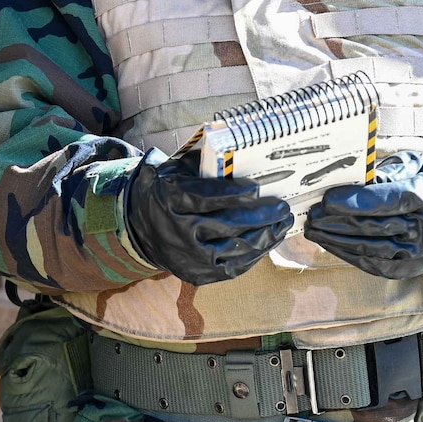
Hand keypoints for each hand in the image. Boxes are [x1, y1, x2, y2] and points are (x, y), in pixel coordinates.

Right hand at [123, 151, 293, 286]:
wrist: (140, 228)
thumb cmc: (166, 191)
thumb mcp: (175, 169)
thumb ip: (201, 161)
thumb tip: (236, 146)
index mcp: (171, 200)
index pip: (207, 198)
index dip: (234, 194)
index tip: (256, 188)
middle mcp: (179, 232)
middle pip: (227, 225)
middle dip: (260, 217)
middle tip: (281, 208)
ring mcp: (189, 257)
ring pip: (234, 249)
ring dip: (264, 237)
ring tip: (282, 224)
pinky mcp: (198, 274)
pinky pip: (232, 268)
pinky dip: (254, 255)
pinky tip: (268, 241)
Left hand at [302, 144, 422, 279]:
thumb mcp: (418, 161)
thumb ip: (388, 172)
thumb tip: (353, 181)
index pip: (388, 201)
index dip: (355, 202)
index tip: (328, 199)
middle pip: (375, 227)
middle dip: (338, 222)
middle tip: (312, 214)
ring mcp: (421, 253)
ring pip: (372, 249)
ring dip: (338, 242)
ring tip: (314, 231)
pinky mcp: (413, 267)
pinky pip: (378, 266)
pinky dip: (352, 257)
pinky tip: (332, 246)